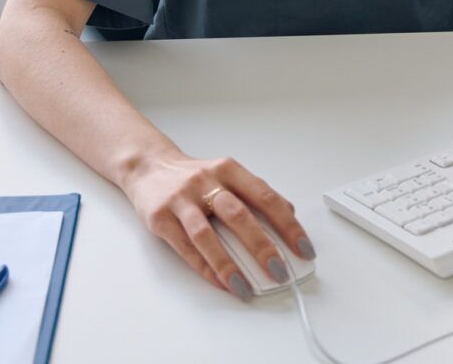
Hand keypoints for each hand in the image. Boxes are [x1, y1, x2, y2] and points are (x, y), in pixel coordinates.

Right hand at [120, 152, 314, 299]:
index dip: (288, 225)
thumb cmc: (194, 176)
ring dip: (229, 265)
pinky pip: (185, 248)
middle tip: (279, 271)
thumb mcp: (227, 175)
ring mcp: (181, 200)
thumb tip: (288, 218)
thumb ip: (254, 194)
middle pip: (238, 216)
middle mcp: (206, 181)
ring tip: (245, 286)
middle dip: (262, 247)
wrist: (148, 166)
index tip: (304, 249)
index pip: (266, 197)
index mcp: (229, 170)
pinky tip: (220, 281)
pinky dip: (205, 268)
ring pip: (207, 235)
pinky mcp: (160, 218)